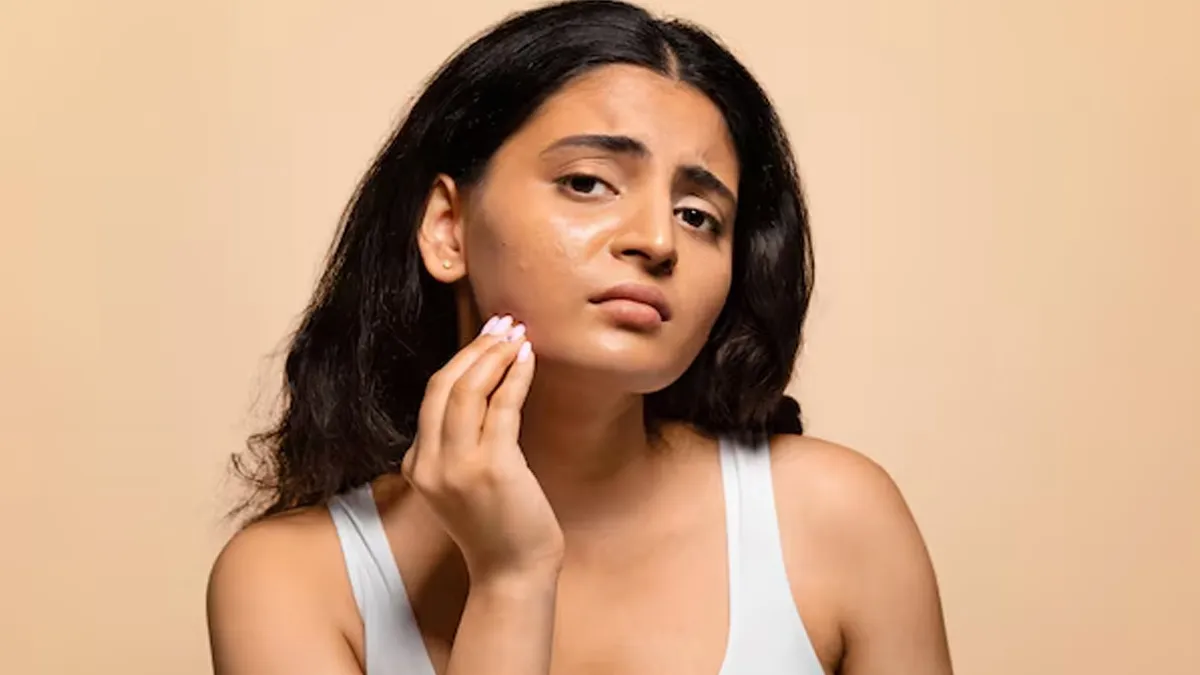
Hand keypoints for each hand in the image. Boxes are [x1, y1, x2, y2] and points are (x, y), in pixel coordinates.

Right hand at [401, 315, 562, 582]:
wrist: (513, 572)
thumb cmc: (499, 526)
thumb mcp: (464, 483)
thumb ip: (459, 445)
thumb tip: (483, 388)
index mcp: (418, 466)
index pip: (432, 397)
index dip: (460, 360)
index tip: (486, 336)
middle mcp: (430, 464)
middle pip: (443, 385)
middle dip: (475, 348)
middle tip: (502, 323)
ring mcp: (458, 467)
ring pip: (468, 390)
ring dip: (495, 354)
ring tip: (517, 334)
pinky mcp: (493, 468)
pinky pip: (502, 407)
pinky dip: (516, 376)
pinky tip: (529, 360)